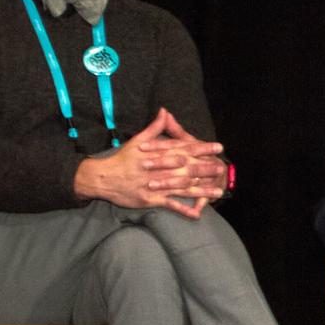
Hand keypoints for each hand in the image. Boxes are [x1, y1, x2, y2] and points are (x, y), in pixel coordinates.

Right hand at [74, 113, 225, 217]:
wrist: (102, 177)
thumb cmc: (122, 159)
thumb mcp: (138, 140)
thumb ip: (155, 128)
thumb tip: (165, 111)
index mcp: (158, 153)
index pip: (185, 148)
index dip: (203, 148)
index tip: (218, 147)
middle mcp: (159, 168)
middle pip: (187, 167)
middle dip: (206, 168)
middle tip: (223, 168)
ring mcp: (156, 185)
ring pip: (183, 187)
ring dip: (202, 190)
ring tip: (218, 191)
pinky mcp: (151, 199)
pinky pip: (170, 205)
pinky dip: (183, 209)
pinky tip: (197, 214)